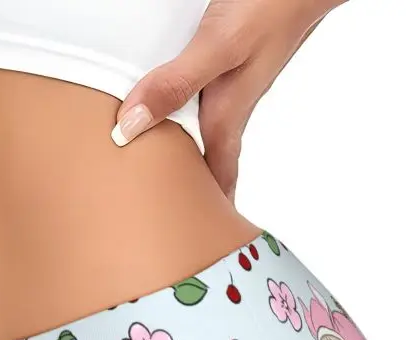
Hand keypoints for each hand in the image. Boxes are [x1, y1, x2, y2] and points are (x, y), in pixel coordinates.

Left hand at [111, 0, 344, 199]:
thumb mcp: (219, 46)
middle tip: (161, 222)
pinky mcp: (226, 59)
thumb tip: (131, 128)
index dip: (207, 215)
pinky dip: (175, 113)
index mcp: (226, 115)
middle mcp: (228, 105)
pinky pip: (193, 97)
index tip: (193, 249)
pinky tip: (158, 111)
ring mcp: (229, 83)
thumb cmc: (274, 4)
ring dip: (180, 154)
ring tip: (153, 178)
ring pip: (198, 131)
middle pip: (204, 161)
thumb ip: (175, 83)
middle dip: (186, 193)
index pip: (217, 179)